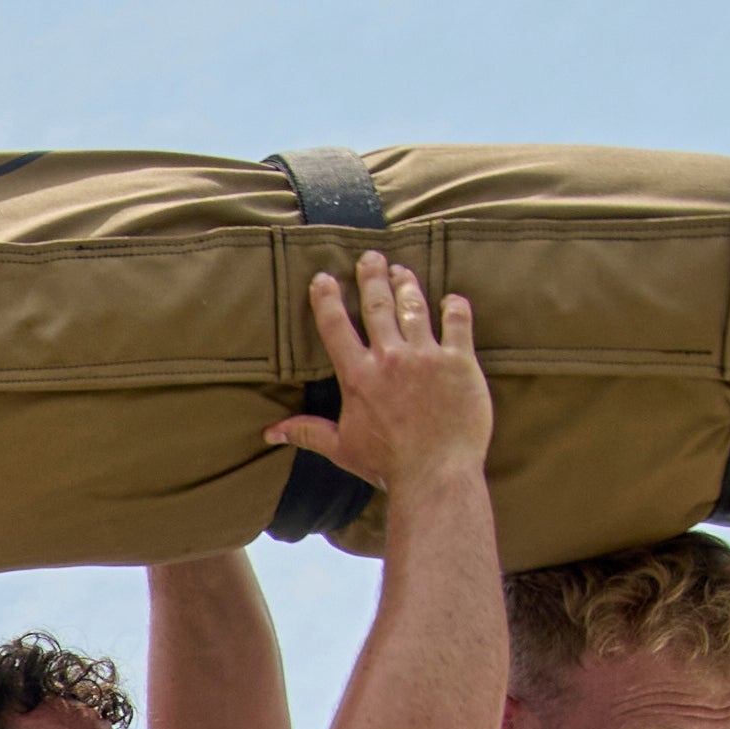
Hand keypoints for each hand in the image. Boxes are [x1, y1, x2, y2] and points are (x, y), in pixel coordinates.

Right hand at [262, 252, 487, 495]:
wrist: (435, 472)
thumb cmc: (387, 464)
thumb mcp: (342, 447)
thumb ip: (308, 432)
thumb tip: (270, 433)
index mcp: (359, 376)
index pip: (337, 327)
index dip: (328, 299)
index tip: (323, 277)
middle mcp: (391, 358)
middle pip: (377, 306)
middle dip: (372, 277)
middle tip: (371, 257)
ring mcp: (427, 356)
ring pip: (414, 307)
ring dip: (407, 285)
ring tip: (403, 270)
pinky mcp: (459, 361)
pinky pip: (458, 323)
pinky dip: (456, 308)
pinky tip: (453, 298)